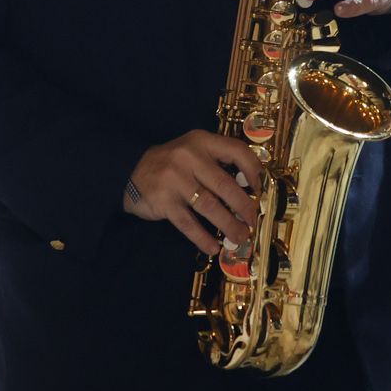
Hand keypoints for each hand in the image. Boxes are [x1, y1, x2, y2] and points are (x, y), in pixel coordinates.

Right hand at [123, 130, 263, 255]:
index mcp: (201, 142)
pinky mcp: (163, 201)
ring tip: (240, 237)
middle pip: (225, 185)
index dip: (253, 171)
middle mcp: (189, 157)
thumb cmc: (171, 164)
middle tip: (253, 221)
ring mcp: (175, 180)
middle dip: (244, 207)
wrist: (130, 171)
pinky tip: (213, 248)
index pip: (236, 151)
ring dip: (229, 225)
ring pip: (209, 206)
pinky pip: (188, 224)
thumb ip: (217, 163)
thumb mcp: (194, 152)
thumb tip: (250, 189)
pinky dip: (203, 238)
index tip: (260, 189)